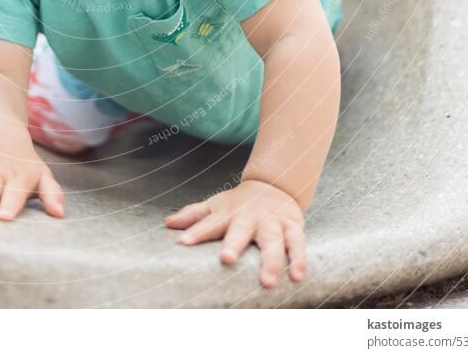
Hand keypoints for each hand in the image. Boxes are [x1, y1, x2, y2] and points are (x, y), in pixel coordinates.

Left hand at [165, 179, 305, 288]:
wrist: (274, 185)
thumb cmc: (239, 203)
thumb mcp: (216, 205)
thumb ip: (194, 215)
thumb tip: (168, 223)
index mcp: (228, 213)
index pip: (209, 223)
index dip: (196, 232)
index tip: (183, 242)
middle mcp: (250, 217)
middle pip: (241, 230)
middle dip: (234, 244)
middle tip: (226, 259)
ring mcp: (272, 222)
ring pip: (273, 240)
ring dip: (271, 260)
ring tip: (268, 282)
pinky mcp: (293, 227)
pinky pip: (297, 243)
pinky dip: (299, 259)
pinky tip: (297, 276)